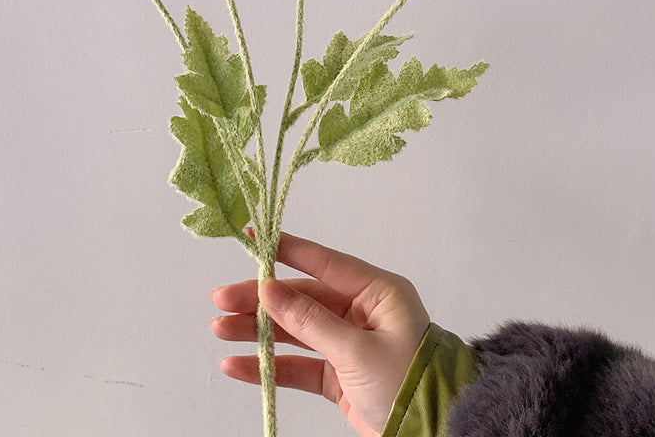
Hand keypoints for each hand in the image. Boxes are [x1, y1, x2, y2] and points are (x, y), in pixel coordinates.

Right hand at [211, 232, 430, 436]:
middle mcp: (362, 311)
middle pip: (302, 298)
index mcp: (377, 292)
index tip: (251, 237)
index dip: (287, 249)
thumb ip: (311, 321)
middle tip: (221, 299)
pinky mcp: (339, 375)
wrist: (434, 433)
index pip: (324, 262)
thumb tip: (270, 290)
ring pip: (296, 331)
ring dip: (258, 331)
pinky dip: (269, 366)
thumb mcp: (357, 350)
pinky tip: (238, 365)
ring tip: (220, 329)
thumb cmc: (408, 383)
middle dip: (261, 300)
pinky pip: (299, 365)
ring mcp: (349, 343)